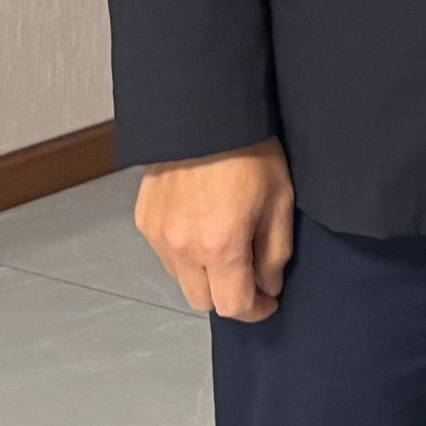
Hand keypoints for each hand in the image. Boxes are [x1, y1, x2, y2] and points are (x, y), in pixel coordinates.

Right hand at [135, 140, 295, 321]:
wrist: (204, 114)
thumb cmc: (250, 152)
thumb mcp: (280, 200)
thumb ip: (275, 252)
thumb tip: (268, 287)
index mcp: (221, 246)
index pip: (233, 306)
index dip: (256, 311)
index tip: (268, 302)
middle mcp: (183, 248)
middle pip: (203, 302)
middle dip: (229, 295)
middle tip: (248, 274)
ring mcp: (159, 235)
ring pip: (182, 280)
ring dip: (204, 275)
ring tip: (225, 245)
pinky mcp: (145, 220)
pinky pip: (166, 255)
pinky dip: (184, 254)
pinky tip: (201, 227)